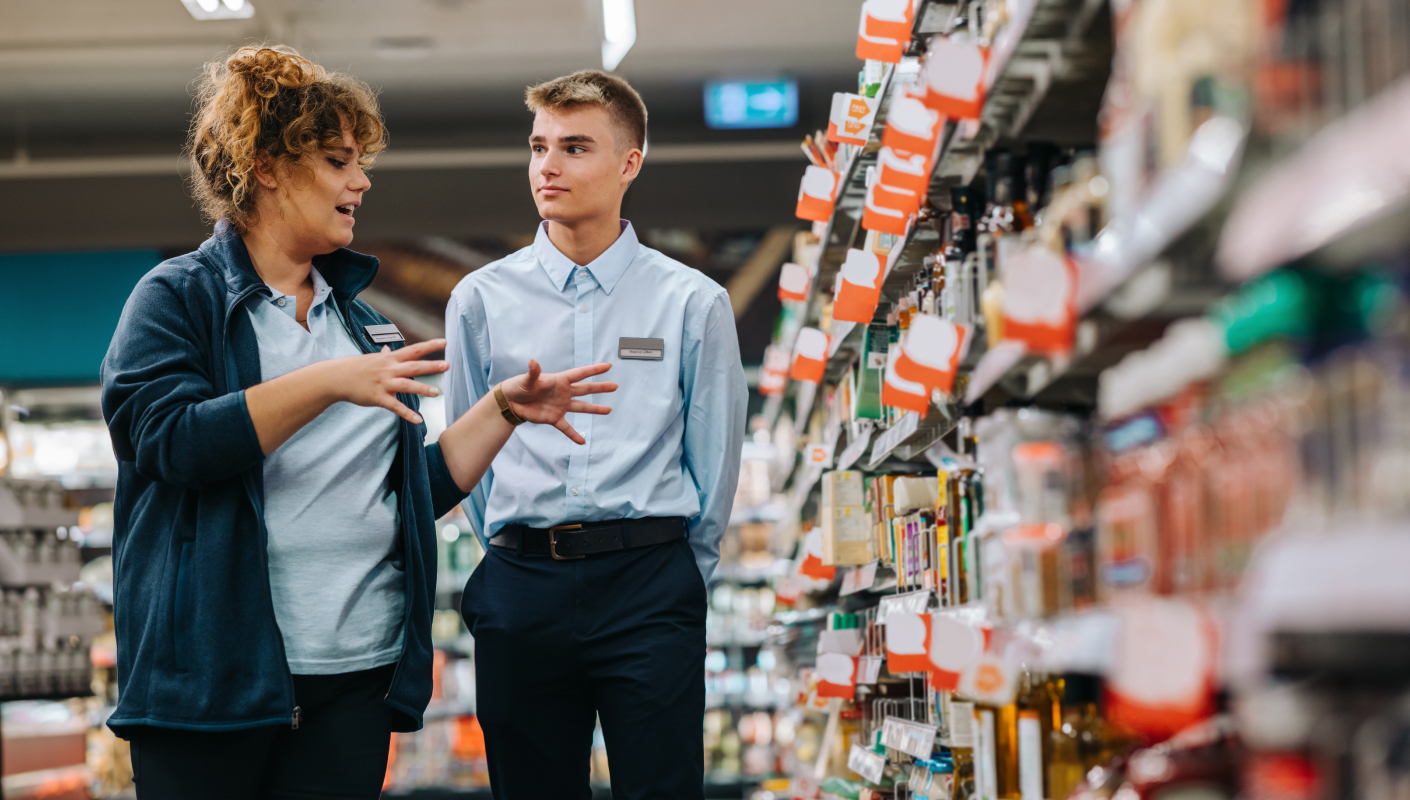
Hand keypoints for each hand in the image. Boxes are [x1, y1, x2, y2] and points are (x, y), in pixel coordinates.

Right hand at [330, 338, 448, 422]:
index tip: (445, 342)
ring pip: (406, 385)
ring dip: (422, 389)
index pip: (413, 350)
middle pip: (413, 366)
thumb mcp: (373, 358)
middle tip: (447, 365)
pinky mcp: (378, 397)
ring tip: (437, 392)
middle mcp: (389, 369)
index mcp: (390, 358)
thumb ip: (385, 355)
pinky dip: (407, 414)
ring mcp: (384, 383)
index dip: (429, 346)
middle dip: (431, 366)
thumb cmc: (356, 368)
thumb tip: (388, 347)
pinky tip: (418, 420)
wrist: (337, 377)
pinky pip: (395, 406)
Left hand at [501, 360, 615, 443]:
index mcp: (559, 381)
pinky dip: (574, 435)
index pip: (580, 374)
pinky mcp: (554, 418)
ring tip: (608, 410)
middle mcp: (563, 393)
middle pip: (585, 389)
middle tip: (614, 386)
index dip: (594, 370)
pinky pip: (566, 428)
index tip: (608, 367)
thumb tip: (533, 362)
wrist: (511, 402)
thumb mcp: (526, 380)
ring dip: (595, 409)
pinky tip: (582, 442)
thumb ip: (533, 372)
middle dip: (600, 388)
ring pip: (581, 407)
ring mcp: (560, 406)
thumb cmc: (519, 386)